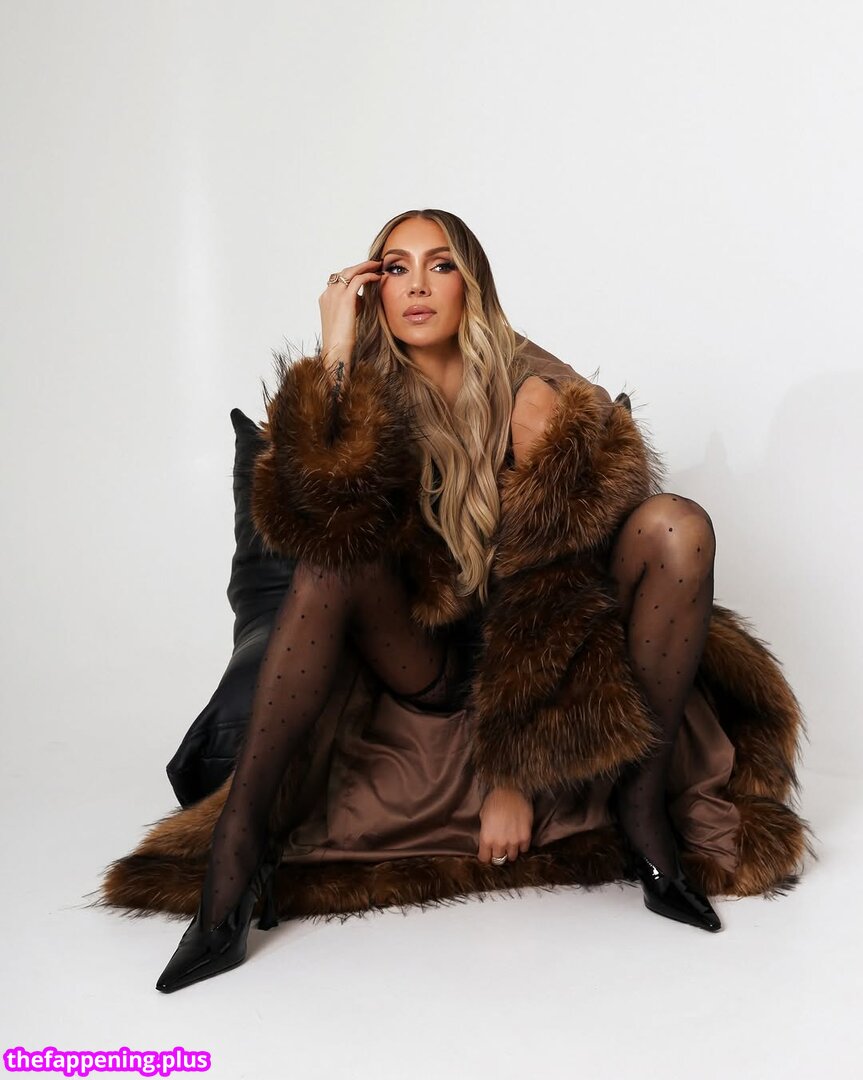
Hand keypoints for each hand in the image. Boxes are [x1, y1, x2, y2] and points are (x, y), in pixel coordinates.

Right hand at [318, 259, 384, 378]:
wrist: (336, 350)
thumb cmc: (341, 340)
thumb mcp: (345, 319)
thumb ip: (351, 306)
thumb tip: (361, 299)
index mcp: (325, 298)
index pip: (338, 279)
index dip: (352, 274)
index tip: (364, 273)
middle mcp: (328, 293)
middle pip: (344, 271)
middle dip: (360, 266)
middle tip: (374, 264)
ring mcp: (335, 294)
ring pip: (351, 271)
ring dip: (365, 267)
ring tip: (378, 266)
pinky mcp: (345, 298)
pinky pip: (358, 279)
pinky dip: (369, 275)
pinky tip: (378, 277)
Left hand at [477, 786, 533, 863]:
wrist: (511, 790)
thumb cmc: (494, 800)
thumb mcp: (483, 816)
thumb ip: (486, 831)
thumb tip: (488, 838)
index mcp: (486, 838)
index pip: (484, 858)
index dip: (485, 856)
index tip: (487, 854)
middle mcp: (499, 843)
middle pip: (498, 859)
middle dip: (498, 854)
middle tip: (499, 848)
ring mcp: (514, 841)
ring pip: (512, 856)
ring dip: (510, 851)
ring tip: (510, 844)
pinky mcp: (526, 837)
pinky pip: (524, 849)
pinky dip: (521, 846)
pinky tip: (519, 839)